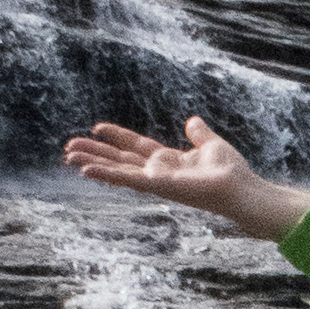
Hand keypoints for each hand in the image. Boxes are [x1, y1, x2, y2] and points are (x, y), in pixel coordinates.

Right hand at [61, 116, 309, 240]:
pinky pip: (126, 179)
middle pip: (119, 158)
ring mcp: (155, 180)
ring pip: (116, 169)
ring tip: (68, 157)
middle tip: (69, 148)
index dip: (117, 136)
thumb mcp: (212, 145)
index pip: (136, 146)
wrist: (240, 188)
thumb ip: (200, 134)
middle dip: (95, 152)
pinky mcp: (157, 186)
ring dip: (92, 163)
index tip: (97, 127)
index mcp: (168, 161)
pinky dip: (106, 174)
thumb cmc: (231, 172)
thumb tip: (192, 120)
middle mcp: (157, 171)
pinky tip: (86, 170)